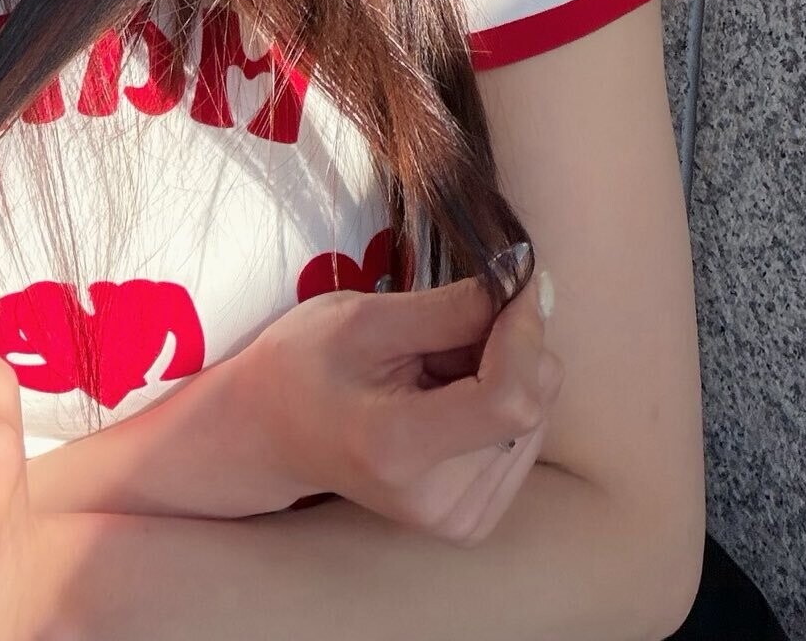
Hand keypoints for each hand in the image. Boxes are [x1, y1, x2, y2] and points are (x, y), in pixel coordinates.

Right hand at [243, 261, 561, 545]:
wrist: (270, 433)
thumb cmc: (304, 363)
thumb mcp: (365, 317)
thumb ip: (451, 308)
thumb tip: (530, 288)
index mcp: (400, 448)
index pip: (509, 399)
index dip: (526, 334)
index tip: (516, 283)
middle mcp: (439, 501)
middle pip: (529, 407)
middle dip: (509, 347)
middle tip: (446, 326)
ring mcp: (458, 520)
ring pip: (535, 419)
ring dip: (502, 374)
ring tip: (433, 367)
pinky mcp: (471, 522)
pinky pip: (524, 441)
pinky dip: (497, 403)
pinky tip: (447, 396)